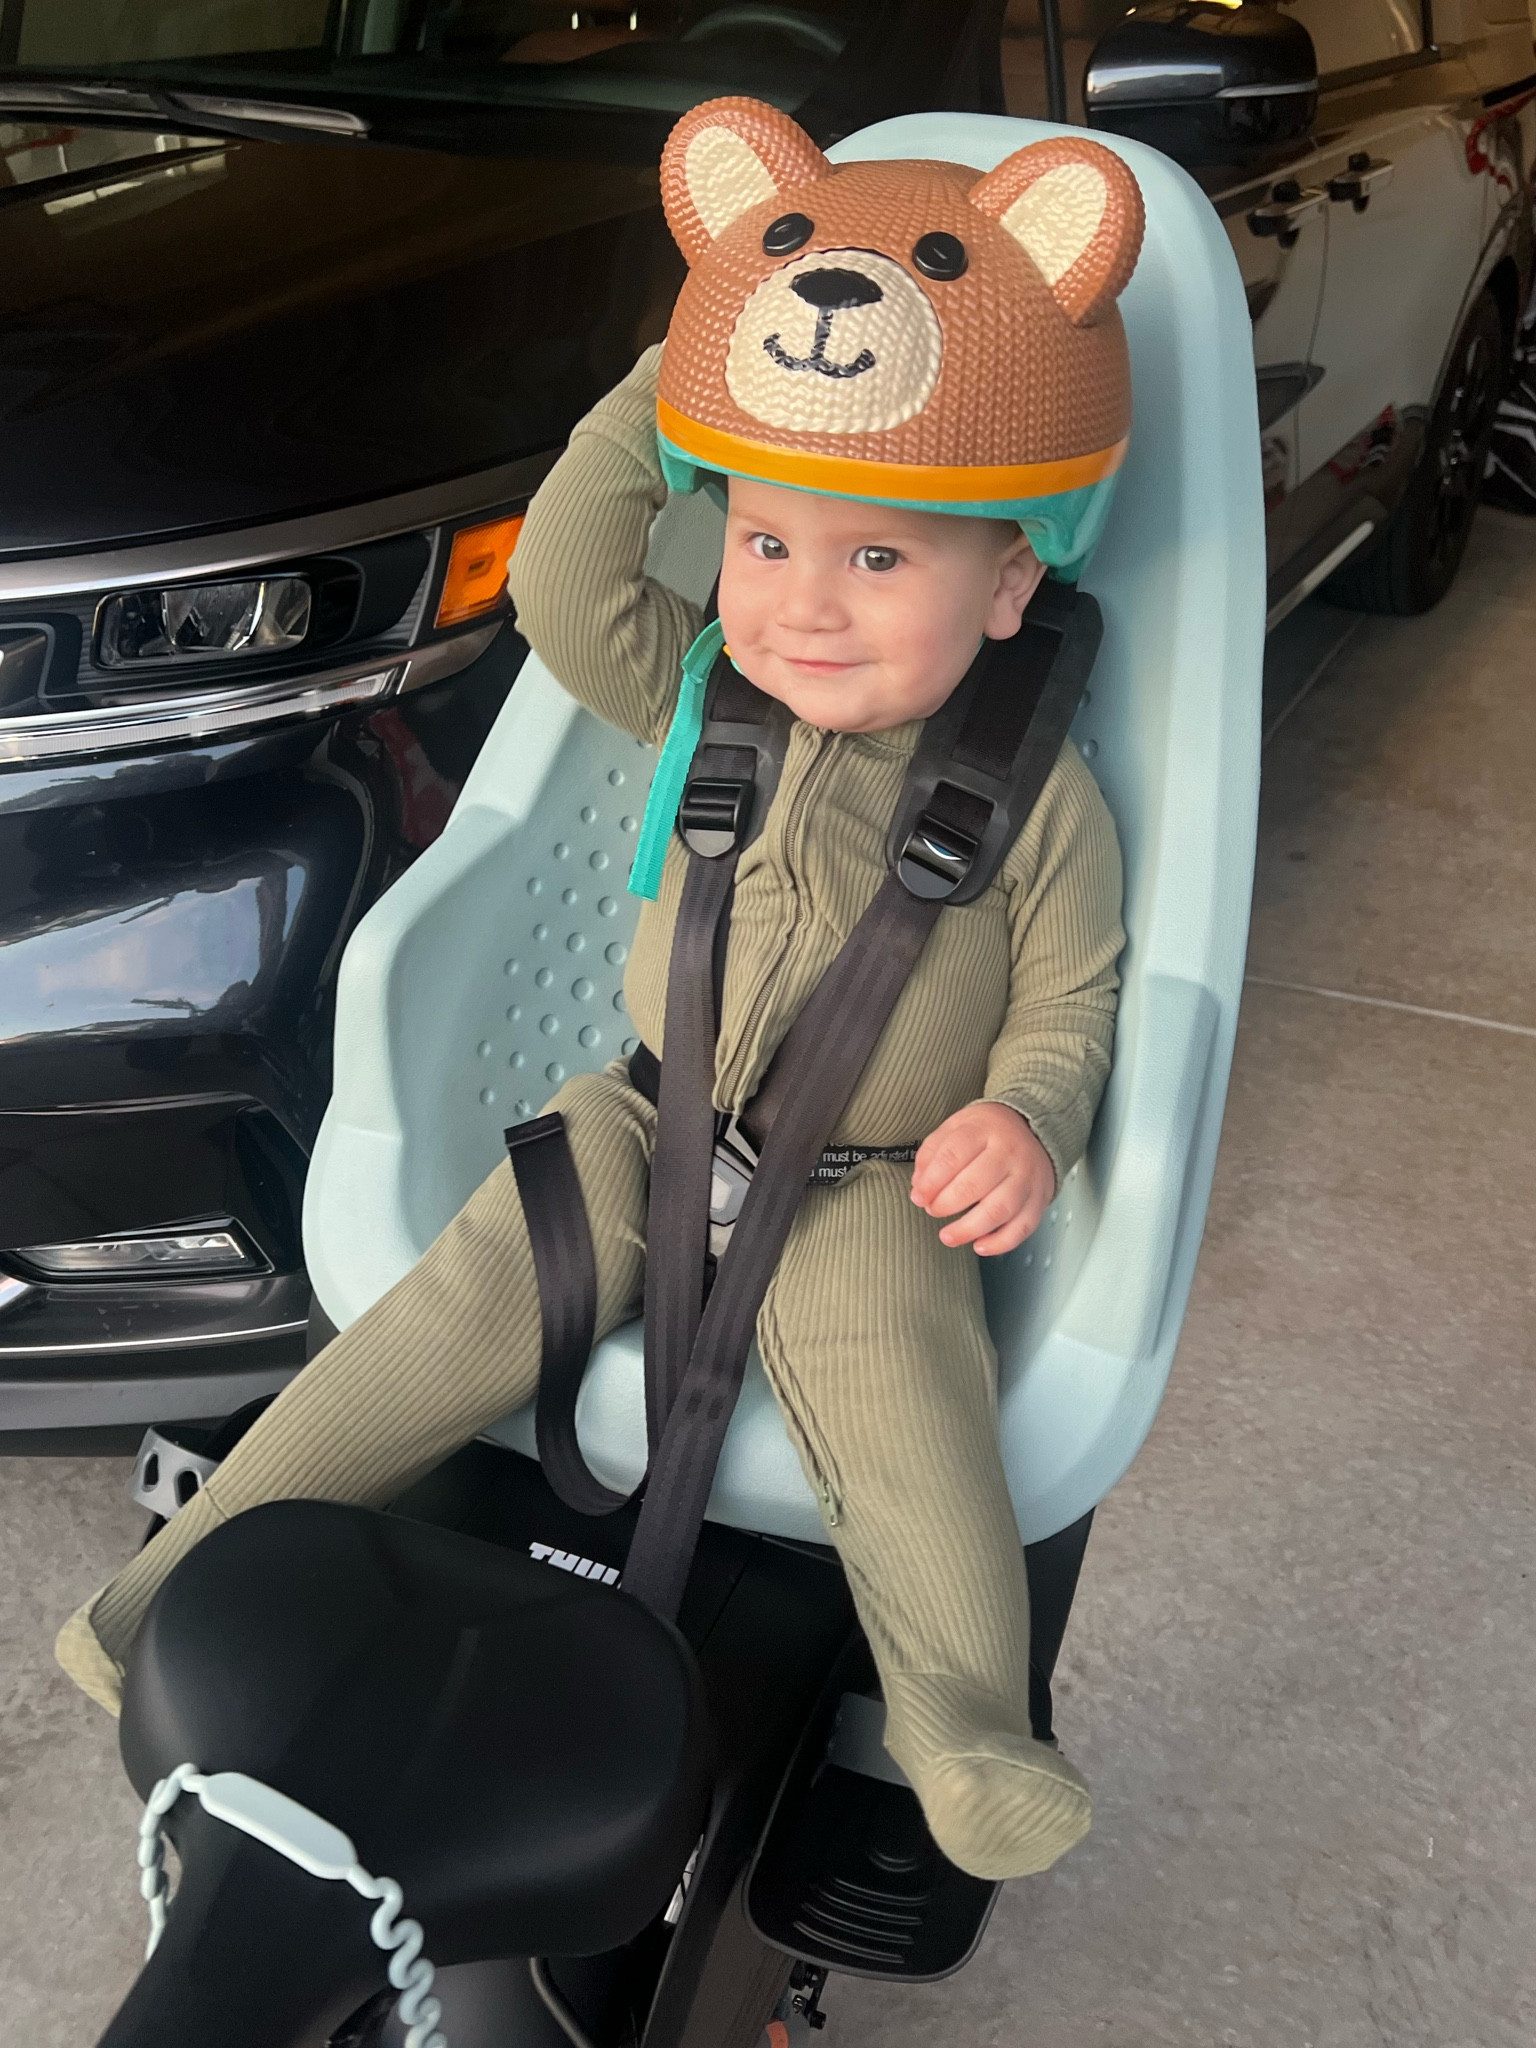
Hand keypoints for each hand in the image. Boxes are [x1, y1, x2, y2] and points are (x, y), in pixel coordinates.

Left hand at [910, 1100, 1056, 1255]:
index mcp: (983, 1130)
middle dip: (946, 1204)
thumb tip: (919, 1186)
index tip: (919, 1196)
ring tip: (948, 1236)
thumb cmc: (987, 1133)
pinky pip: (1022, 1227)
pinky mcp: (1038, 1200)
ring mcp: (1027, 1177)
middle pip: (975, 1183)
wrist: (1033, 1130)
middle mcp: (1009, 1153)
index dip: (931, 1181)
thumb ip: (931, 1154)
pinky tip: (980, 1246)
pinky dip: (1000, 1243)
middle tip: (933, 1210)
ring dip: (969, 1229)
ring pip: (1000, 1209)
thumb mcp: (954, 1127)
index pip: (953, 1155)